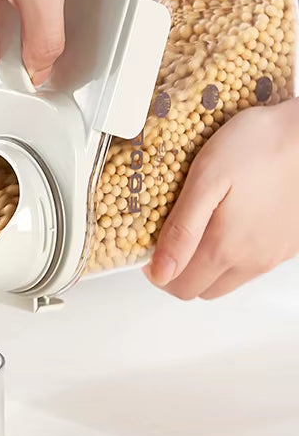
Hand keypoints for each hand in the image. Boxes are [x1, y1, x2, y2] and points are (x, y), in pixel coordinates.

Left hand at [145, 100, 298, 298]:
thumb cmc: (257, 146)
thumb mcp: (204, 181)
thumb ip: (181, 231)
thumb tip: (160, 272)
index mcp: (225, 247)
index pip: (179, 286)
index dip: (157, 270)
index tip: (150, 244)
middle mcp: (253, 260)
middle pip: (202, 289)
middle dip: (178, 271)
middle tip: (169, 237)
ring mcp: (273, 255)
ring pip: (228, 280)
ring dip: (206, 265)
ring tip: (198, 228)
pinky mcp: (288, 245)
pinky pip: (253, 264)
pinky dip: (233, 255)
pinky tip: (229, 223)